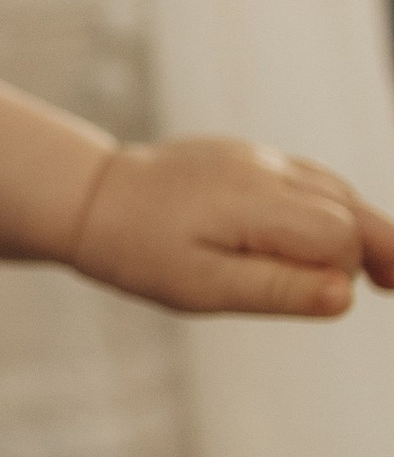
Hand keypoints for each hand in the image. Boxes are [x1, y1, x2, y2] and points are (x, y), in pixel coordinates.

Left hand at [72, 134, 393, 317]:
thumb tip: (346, 296)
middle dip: (381, 245)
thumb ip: (277, 289)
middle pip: (348, 205)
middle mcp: (265, 170)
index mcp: (255, 202)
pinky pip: (308, 179)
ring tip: (386, 273)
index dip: (348, 269)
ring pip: (333, 188)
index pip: (337, 234)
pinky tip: (339, 239)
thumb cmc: (138, 252)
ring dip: (362, 226)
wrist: (91, 196)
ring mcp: (258, 158)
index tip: (340, 298)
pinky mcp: (249, 158)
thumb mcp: (201, 287)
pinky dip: (334, 208)